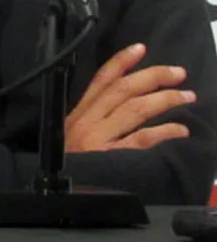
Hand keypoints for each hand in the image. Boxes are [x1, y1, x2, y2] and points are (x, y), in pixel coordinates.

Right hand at [65, 43, 195, 151]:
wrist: (55, 193)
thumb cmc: (67, 164)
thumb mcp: (71, 134)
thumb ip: (91, 117)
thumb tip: (122, 97)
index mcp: (79, 113)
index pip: (101, 79)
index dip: (121, 61)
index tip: (141, 47)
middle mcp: (89, 121)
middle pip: (123, 90)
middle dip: (153, 76)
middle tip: (178, 72)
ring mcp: (100, 139)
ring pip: (135, 110)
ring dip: (164, 100)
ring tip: (187, 95)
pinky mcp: (110, 158)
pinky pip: (141, 140)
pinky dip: (163, 131)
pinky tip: (180, 129)